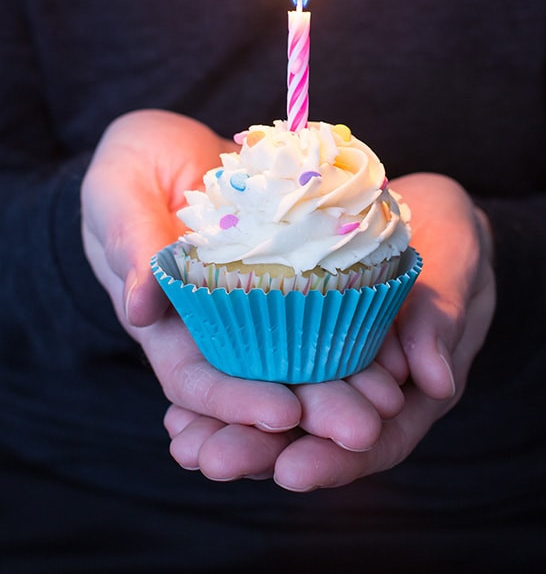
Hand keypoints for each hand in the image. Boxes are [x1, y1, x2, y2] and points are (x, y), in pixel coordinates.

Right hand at [81, 110, 404, 473]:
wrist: (170, 143)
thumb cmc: (130, 167)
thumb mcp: (118, 194)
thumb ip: (129, 244)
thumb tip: (141, 310)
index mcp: (165, 324)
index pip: (195, 380)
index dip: (234, 402)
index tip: (283, 415)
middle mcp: (214, 327)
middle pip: (258, 383)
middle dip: (307, 413)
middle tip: (362, 429)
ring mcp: (257, 305)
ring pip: (299, 359)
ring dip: (341, 388)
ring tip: (389, 402)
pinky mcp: (293, 277)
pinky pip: (326, 309)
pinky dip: (357, 334)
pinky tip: (398, 352)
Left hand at [164, 172, 495, 489]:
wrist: (424, 214)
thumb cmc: (451, 237)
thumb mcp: (458, 266)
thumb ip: (443, 319)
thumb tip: (435, 381)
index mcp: (413, 388)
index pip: (376, 439)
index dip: (335, 459)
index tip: (291, 471)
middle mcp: (365, 389)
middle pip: (316, 436)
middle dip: (263, 451)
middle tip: (212, 460)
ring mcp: (328, 367)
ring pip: (281, 412)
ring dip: (231, 430)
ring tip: (183, 443)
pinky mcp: (298, 340)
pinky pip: (260, 370)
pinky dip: (223, 392)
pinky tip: (180, 406)